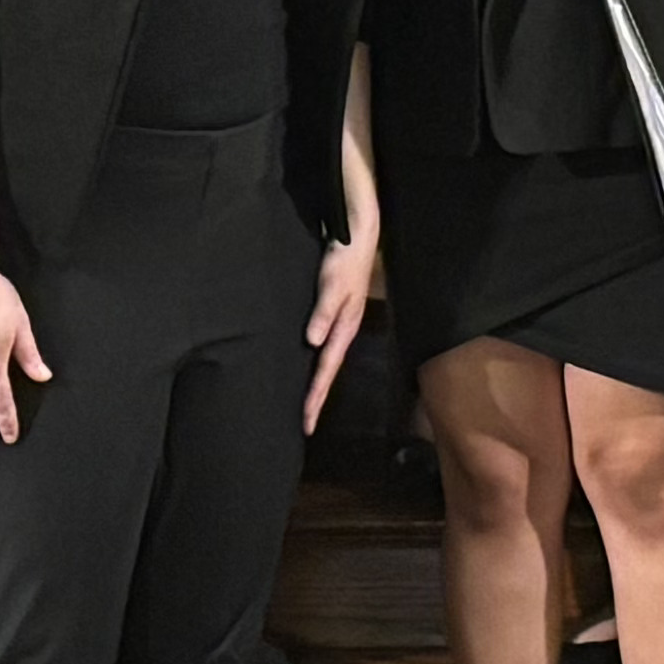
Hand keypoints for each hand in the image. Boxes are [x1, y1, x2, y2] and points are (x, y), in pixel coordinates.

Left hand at [300, 222, 380, 431]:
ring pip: (327, 363)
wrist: (358, 237)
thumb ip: (323, 312)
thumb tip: (313, 342)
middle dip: (317, 399)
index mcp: (345, 329)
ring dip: (318, 385)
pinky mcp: (335, 315)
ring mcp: (340, 324)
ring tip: (308, 406)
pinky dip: (317, 365)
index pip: (326, 370)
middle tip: (305, 426)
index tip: (306, 420)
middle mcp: (343, 331)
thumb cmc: (344, 260)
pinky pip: (325, 349)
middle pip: (328, 372)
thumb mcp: (333, 285)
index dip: (315, 395)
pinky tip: (309, 368)